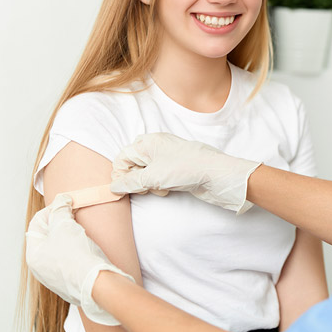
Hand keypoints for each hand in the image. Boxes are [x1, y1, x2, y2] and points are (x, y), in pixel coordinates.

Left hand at [25, 194, 134, 324]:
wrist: (97, 283)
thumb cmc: (78, 256)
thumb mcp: (65, 226)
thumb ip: (60, 210)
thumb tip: (60, 200)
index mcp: (33, 255)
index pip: (36, 224)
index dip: (51, 209)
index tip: (66, 203)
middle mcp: (39, 268)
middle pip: (47, 235)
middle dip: (60, 222)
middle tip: (74, 215)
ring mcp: (53, 276)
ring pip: (58, 247)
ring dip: (68, 235)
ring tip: (81, 230)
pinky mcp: (68, 280)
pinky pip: (68, 258)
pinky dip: (75, 248)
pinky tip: (85, 246)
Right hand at [110, 132, 261, 213]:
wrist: (217, 176)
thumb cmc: (187, 169)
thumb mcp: (153, 176)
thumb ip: (130, 182)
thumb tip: (114, 186)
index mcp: (149, 142)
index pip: (123, 157)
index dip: (121, 174)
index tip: (125, 188)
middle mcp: (157, 147)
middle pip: (134, 165)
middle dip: (135, 179)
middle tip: (144, 188)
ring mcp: (168, 158)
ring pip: (146, 173)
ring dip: (149, 184)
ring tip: (160, 188)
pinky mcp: (177, 169)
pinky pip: (159, 177)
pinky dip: (160, 185)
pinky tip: (168, 189)